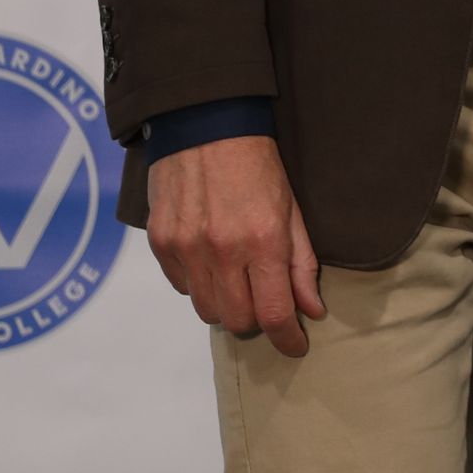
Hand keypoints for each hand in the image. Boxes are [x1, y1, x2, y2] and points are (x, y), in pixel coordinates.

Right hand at [148, 133, 325, 356]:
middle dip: (257, 322)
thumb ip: (301, 264)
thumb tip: (312, 310)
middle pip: (237, 320)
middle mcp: (221, 250)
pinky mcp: (161, 243)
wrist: (206, 125)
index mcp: (262, 241)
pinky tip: (212, 264)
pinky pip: (182, 287)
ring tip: (239, 284)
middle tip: (267, 305)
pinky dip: (200, 286)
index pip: (274, 313)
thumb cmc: (259, 166)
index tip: (296, 347)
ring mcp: (186, 248)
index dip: (287, 339)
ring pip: (207, 310)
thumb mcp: (292, 209)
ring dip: (227, 306)